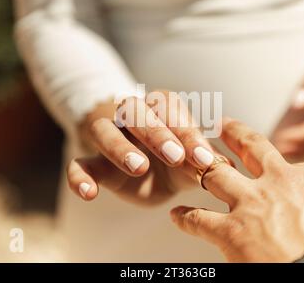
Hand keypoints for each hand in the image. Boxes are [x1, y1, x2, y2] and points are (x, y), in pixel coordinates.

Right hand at [67, 90, 216, 203]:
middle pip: (136, 113)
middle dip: (156, 133)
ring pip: (104, 131)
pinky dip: (78, 176)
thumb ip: (203, 161)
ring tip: (138, 167)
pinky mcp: (94, 162)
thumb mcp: (191, 159)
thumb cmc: (174, 160)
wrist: (148, 171)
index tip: (203, 158)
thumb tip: (225, 167)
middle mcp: (132, 116)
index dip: (187, 132)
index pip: (170, 110)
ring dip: (119, 147)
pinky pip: (78, 163)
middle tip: (175, 156)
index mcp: (160, 109)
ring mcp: (110, 137)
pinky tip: (89, 193)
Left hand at [170, 118, 303, 261]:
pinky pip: (199, 219)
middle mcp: (279, 182)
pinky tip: (177, 217)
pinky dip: (186, 218)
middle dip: (233, 133)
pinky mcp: (232, 231)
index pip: (292, 165)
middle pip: (250, 148)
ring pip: (217, 175)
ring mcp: (252, 204)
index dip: (278, 165)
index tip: (272, 164)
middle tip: (221, 124)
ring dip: (201, 169)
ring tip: (190, 163)